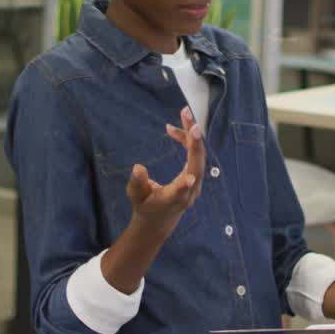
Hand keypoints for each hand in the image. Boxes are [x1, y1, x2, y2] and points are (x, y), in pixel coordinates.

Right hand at [126, 107, 204, 237]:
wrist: (159, 219)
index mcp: (173, 199)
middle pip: (196, 164)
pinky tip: (174, 130)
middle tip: (187, 116)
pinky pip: (195, 155)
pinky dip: (188, 140)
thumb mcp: (136, 197)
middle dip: (194, 140)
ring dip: (192, 134)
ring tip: (184, 113)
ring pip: (199, 156)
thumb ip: (138, 183)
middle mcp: (190, 191)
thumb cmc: (145, 207)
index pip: (181, 192)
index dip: (184, 187)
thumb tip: (138, 168)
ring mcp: (196, 183)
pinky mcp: (195, 175)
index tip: (188, 179)